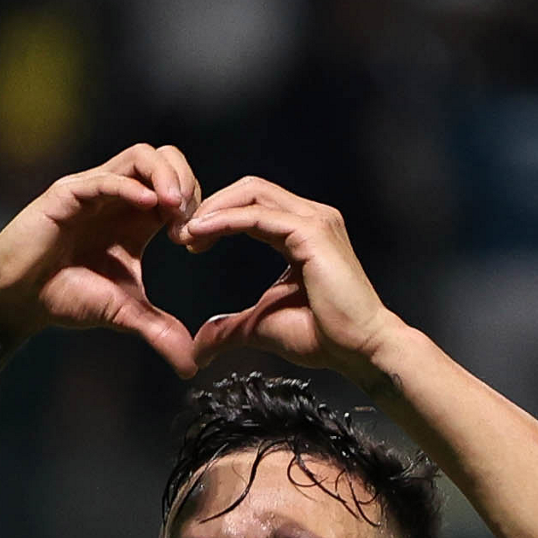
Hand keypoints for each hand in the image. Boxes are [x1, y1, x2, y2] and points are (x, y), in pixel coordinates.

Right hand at [0, 144, 201, 376]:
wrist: (20, 300)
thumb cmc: (66, 297)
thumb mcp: (124, 314)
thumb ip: (159, 331)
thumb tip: (192, 364)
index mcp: (137, 217)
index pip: (179, 186)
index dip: (197, 208)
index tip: (196, 245)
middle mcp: (119, 196)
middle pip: (165, 158)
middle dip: (188, 182)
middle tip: (191, 224)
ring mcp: (93, 190)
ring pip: (140, 156)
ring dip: (166, 176)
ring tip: (177, 209)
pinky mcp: (67, 194)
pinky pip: (104, 179)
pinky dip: (130, 187)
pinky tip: (151, 206)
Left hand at [183, 177, 397, 382]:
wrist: (359, 349)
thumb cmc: (322, 337)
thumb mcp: (262, 327)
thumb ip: (229, 329)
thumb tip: (198, 346)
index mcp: (301, 232)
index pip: (251, 205)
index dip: (216, 217)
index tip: (186, 242)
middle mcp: (311, 218)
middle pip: (249, 188)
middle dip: (210, 205)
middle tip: (178, 232)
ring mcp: (314, 220)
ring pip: (251, 192)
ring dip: (212, 208)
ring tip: (184, 232)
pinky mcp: (311, 232)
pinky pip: (257, 215)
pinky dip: (225, 220)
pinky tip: (200, 235)